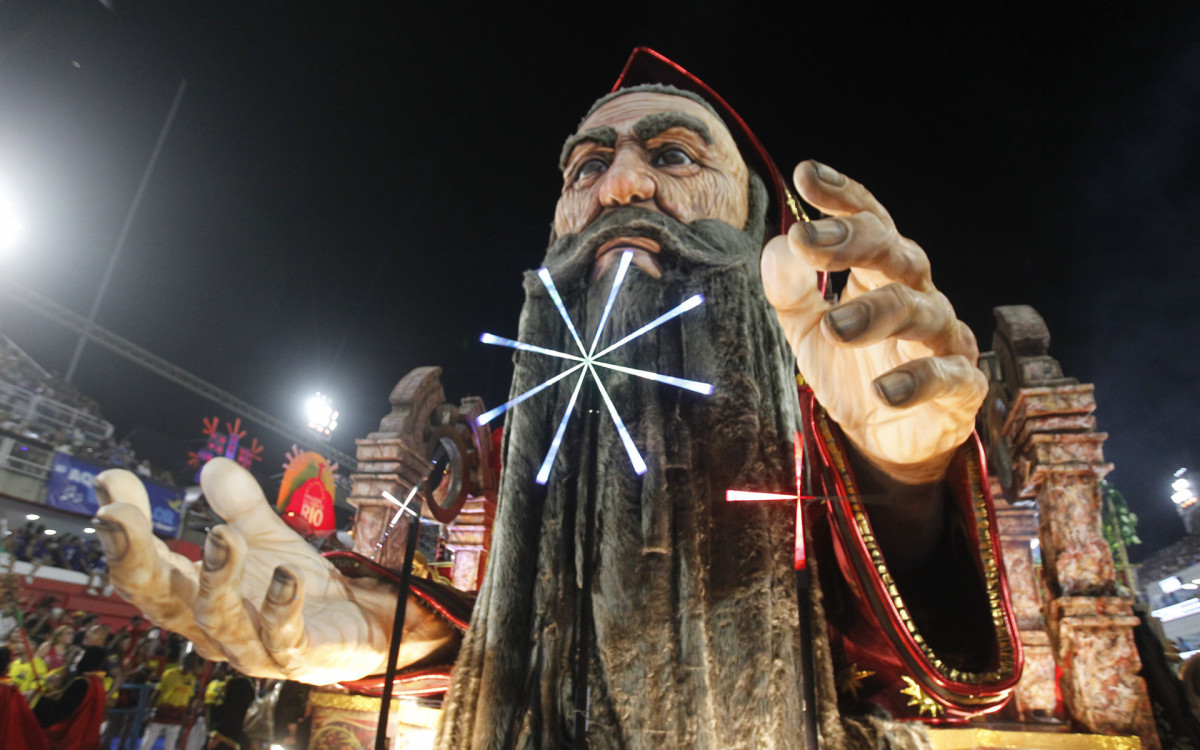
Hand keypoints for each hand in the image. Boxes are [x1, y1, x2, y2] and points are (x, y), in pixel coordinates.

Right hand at [93, 458, 459, 684]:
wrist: (354, 626)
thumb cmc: (294, 587)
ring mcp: (251, 647)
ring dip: (215, 578)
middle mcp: (210, 626)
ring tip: (221, 536)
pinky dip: (280, 608)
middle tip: (119, 516)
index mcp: (193, 595)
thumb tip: (213, 465)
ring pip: (218, 620)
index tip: (109, 482)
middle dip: (136, 559)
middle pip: (161, 599)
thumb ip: (240, 505)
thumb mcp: (265, 537)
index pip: (145, 565)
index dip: (123, 530)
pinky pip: (283, 637)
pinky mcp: (297, 656)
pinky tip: (285, 576)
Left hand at [761, 161, 986, 484]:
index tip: (806, 176)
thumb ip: (790, 290)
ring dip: (876, 313)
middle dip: (854, 242)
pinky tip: (885, 388)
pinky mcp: (961, 387)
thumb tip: (778, 247)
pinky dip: (918, 380)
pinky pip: (947, 376)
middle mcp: (918, 294)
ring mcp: (943, 339)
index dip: (843, 197)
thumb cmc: (852, 370)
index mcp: (882, 273)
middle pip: (897, 253)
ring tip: (836, 326)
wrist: (886, 441)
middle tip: (807, 241)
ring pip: (919, 310)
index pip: (869, 222)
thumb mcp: (806, 330)